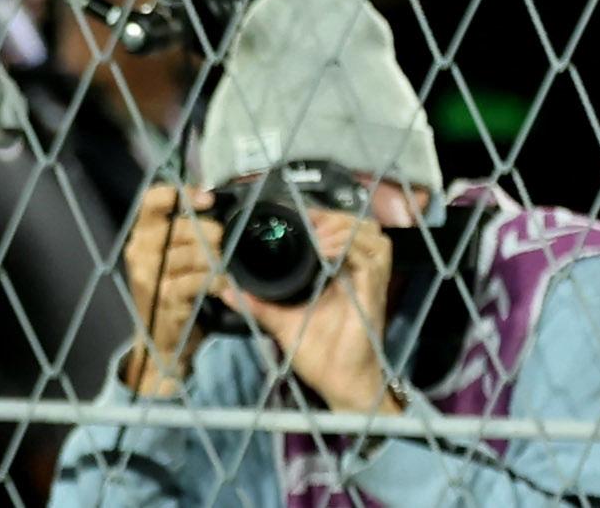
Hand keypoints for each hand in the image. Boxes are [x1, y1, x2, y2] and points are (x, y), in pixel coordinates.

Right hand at [120, 185, 224, 394]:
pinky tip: (225, 283)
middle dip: (209, 231)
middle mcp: (139, 251)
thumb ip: (184, 232)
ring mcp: (149, 275)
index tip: (208, 198)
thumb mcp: (169, 257)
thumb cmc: (171, 291)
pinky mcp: (163, 297)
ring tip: (230, 262)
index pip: (150, 201)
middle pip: (176, 227)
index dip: (179, 193)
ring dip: (217, 257)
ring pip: (190, 254)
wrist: (161, 340)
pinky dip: (216, 280)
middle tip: (227, 238)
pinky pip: (196, 281)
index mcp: (141, 234)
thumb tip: (216, 205)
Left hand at [225, 208, 398, 414]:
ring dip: (345, 230)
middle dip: (337, 218)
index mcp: (341, 276)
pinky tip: (326, 253)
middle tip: (311, 224)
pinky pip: (371, 263)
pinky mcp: (372, 299)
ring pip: (374, 239)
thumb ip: (258, 304)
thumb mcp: (281, 323)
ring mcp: (368, 286)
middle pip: (363, 228)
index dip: (327, 217)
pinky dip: (349, 250)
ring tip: (319, 238)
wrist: (339, 385)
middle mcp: (358, 277)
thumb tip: (226, 289)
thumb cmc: (318, 355)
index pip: (345, 231)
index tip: (301, 215)